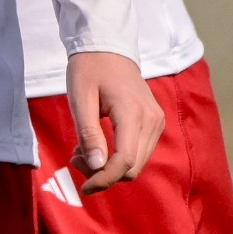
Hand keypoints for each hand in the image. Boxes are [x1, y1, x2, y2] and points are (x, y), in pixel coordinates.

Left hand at [66, 51, 163, 194]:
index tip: (84, 187)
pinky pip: (139, 152)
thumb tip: (96, 167)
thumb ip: (88, 133)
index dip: (104, 179)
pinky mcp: (155, 123)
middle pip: (133, 167)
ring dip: (110, 167)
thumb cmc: (88, 68)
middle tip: (75, 158)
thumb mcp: (80, 98)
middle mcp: (152, 121)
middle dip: (104, 173)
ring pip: (137, 163)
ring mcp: (156, 122)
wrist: (107, 46)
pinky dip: (119, 157)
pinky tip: (97, 146)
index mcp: (133, 113)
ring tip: (83, 150)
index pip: (125, 161)